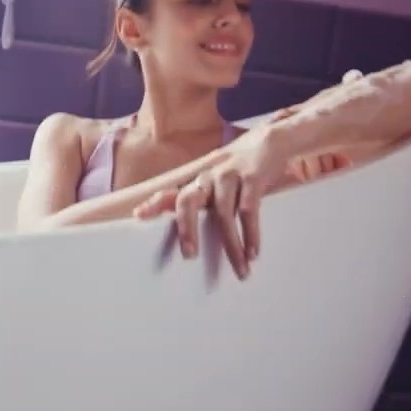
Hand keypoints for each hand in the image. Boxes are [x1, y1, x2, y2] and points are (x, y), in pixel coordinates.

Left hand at [133, 126, 291, 278]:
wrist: (271, 141)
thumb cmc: (239, 169)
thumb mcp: (217, 182)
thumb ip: (202, 201)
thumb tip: (190, 233)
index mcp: (197, 182)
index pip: (171, 192)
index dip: (154, 203)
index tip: (139, 215)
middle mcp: (207, 177)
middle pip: (188, 200)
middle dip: (186, 228)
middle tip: (189, 256)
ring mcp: (229, 176)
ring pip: (223, 214)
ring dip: (232, 245)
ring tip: (241, 270)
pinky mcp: (252, 177)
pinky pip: (248, 210)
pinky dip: (251, 234)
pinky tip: (253, 253)